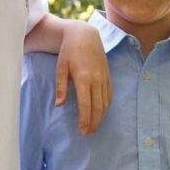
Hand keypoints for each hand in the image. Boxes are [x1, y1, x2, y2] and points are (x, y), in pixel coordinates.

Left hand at [55, 20, 111, 134]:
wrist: (85, 35)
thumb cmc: (69, 51)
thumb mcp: (60, 67)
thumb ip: (61, 87)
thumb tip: (59, 105)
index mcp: (83, 78)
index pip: (86, 105)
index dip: (85, 120)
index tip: (82, 131)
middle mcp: (96, 80)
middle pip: (98, 108)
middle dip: (94, 123)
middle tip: (88, 134)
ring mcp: (104, 78)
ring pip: (105, 103)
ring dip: (101, 118)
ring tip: (94, 128)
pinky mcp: (108, 76)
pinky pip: (109, 95)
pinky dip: (106, 107)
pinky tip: (102, 114)